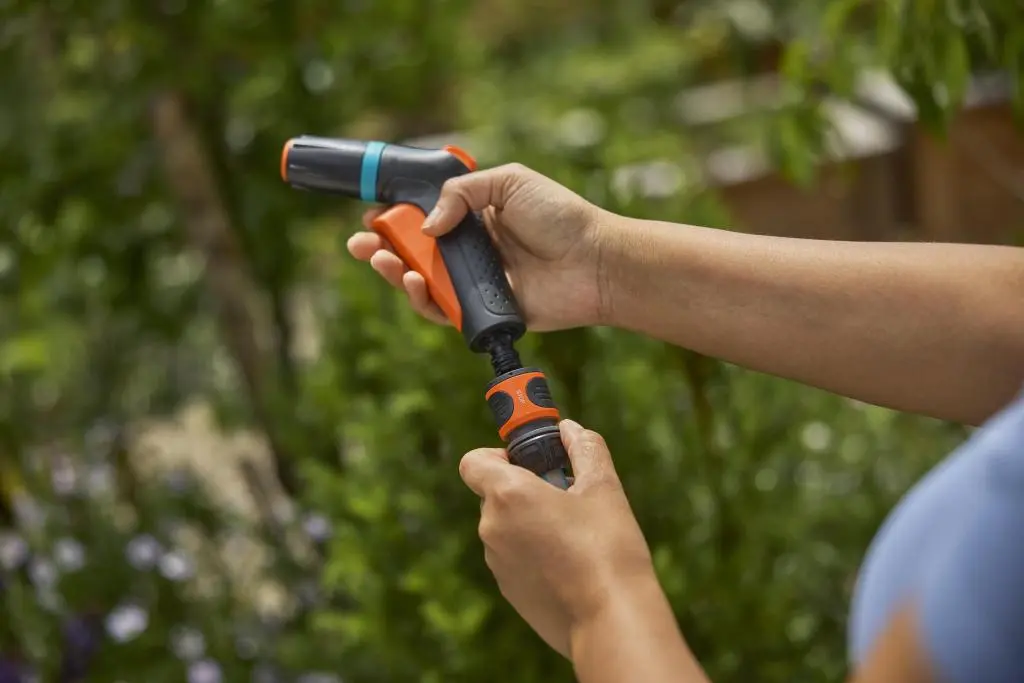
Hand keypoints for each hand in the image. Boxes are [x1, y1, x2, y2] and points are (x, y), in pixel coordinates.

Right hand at [347, 164, 609, 330]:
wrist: (594, 261)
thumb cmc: (560, 216)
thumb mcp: (509, 182)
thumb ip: (462, 195)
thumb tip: (426, 226)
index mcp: (475, 215)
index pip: (424, 215)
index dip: (396, 215)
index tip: (372, 212)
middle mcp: (471, 249)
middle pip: (415, 251)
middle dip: (381, 246)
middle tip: (359, 243)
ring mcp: (474, 281)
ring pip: (422, 282)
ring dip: (392, 271)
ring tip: (380, 259)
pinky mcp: (482, 311)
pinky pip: (442, 310)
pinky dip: (421, 299)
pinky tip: (410, 280)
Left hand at [459, 419, 656, 657]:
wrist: (610, 619)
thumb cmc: (607, 548)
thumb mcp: (604, 487)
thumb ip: (585, 449)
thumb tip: (570, 430)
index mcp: (508, 495)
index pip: (473, 462)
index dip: (495, 456)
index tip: (528, 464)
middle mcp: (492, 528)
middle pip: (494, 495)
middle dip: (525, 491)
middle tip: (566, 498)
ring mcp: (497, 563)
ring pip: (506, 529)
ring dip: (530, 524)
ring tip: (575, 536)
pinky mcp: (508, 592)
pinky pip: (514, 559)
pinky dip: (534, 555)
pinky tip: (571, 566)